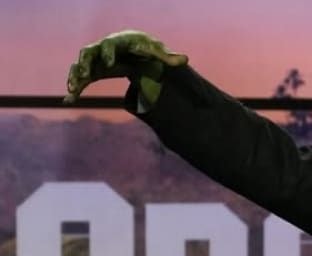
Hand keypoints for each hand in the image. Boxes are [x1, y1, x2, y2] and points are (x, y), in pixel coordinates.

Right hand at [65, 30, 188, 102]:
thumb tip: (185, 59)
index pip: (109, 45)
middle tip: (83, 75)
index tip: (109, 63)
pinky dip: (75, 88)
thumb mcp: (158, 52)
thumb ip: (168, 57)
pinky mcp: (93, 71)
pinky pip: (81, 79)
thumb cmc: (147, 48)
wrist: (135, 49)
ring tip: (72, 90)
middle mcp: (102, 49)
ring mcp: (95, 60)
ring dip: (75, 77)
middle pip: (87, 53)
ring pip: (79, 66)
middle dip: (84, 63)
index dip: (108, 53)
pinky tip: (69, 100)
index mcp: (118, 43)